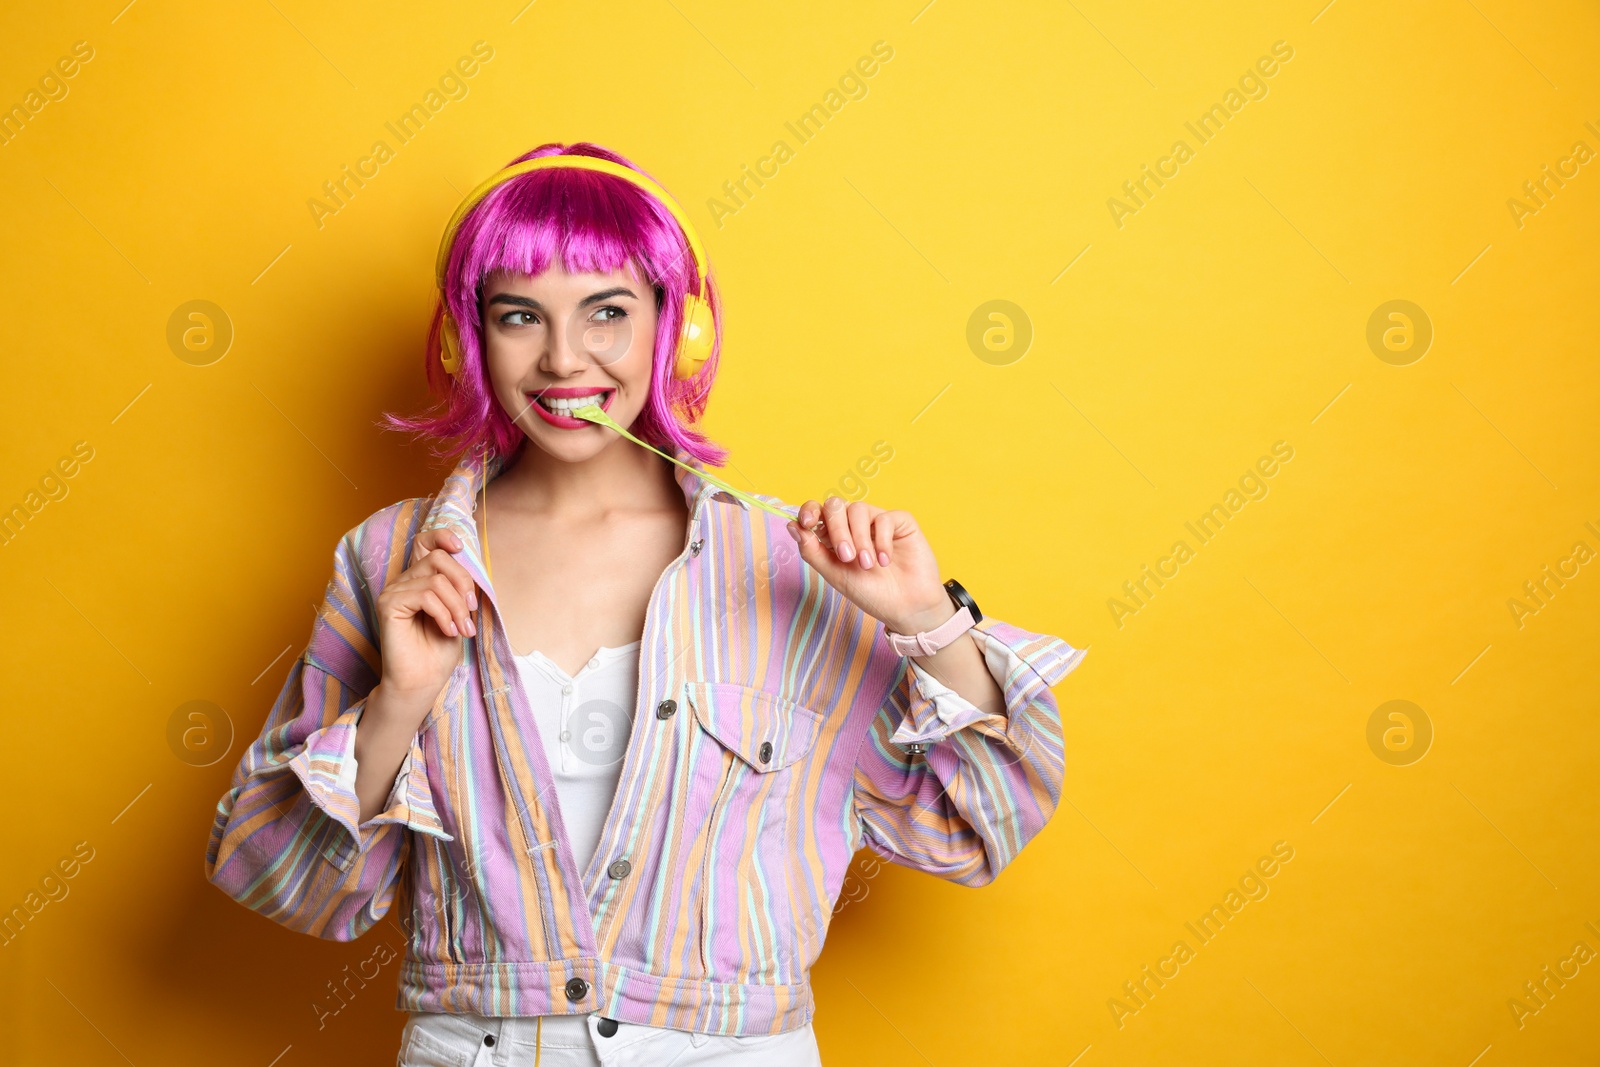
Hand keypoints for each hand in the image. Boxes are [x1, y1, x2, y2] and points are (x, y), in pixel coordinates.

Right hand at [373, 524, 479, 722]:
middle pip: (438, 559)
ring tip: (462, 629)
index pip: (424, 543)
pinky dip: (444, 613)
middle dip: (463, 584)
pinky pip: (425, 595)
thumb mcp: (457, 612)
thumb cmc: (439, 651)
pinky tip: (447, 630)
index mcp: (418, 580)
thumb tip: (468, 566)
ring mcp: (393, 591)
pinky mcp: (388, 604)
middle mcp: (403, 581)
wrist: (423, 681)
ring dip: (457, 607)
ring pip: (436, 580)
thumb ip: (458, 587)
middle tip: (470, 614)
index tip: (461, 548)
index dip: (442, 536)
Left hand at [787, 496, 952, 634]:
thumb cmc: (871, 593)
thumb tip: (792, 525)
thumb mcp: (835, 575)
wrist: (906, 608)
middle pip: (836, 506)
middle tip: (847, 557)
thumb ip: (812, 551)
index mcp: (835, 536)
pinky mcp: (901, 522)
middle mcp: (855, 525)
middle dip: (837, 530)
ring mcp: (878, 522)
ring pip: (858, 509)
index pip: (818, 511)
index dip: (810, 511)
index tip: (807, 523)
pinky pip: (885, 517)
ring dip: (859, 538)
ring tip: (867, 565)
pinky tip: (885, 560)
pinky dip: (882, 540)